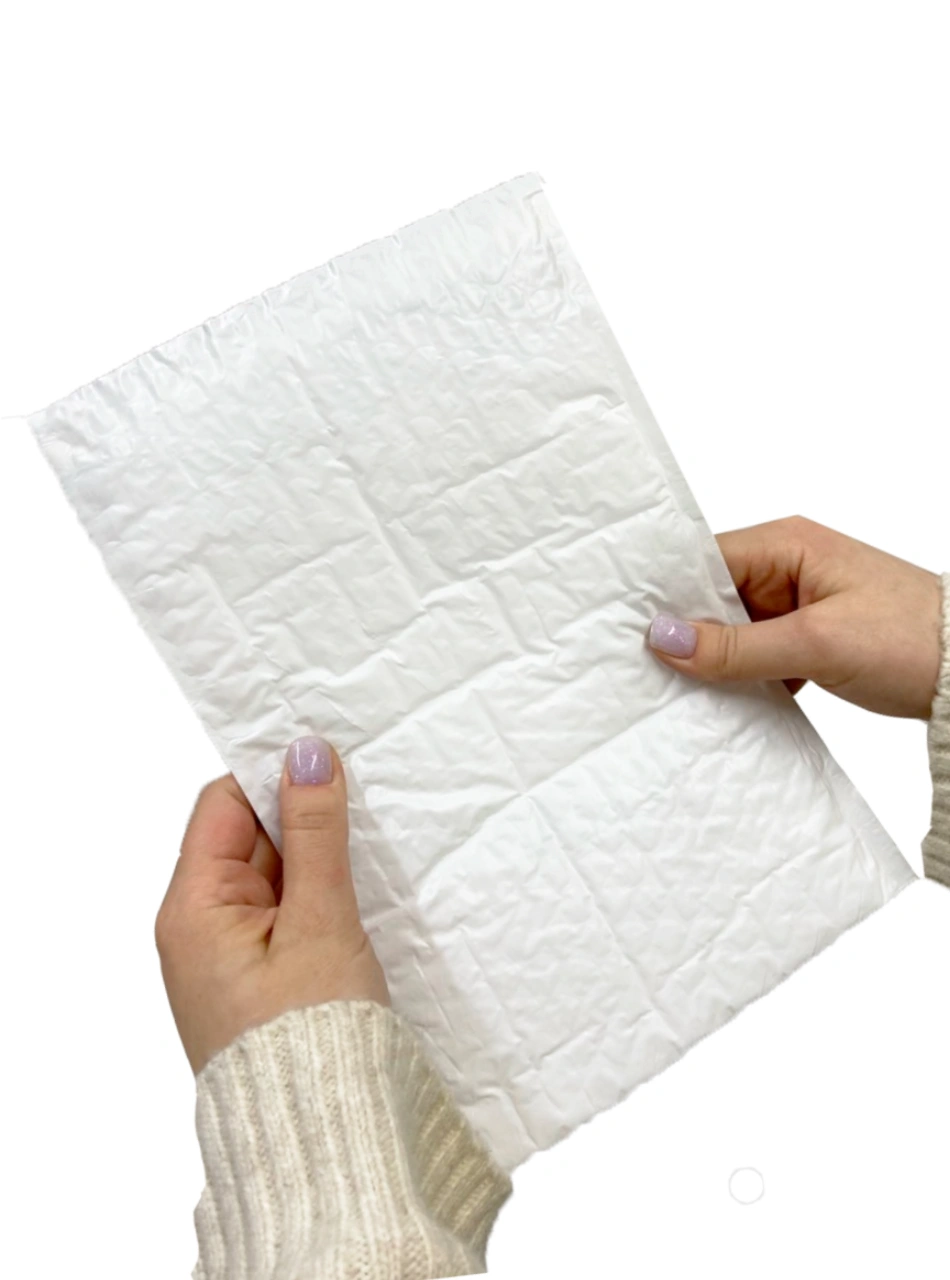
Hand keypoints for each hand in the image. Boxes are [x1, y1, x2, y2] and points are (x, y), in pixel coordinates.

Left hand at [155, 736, 388, 1074]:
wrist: (323, 1144)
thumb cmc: (312, 1040)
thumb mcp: (320, 920)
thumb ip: (316, 833)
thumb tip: (306, 752)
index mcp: (193, 909)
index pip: (223, 805)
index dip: (272, 775)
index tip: (329, 758)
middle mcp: (200, 929)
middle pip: (250, 838)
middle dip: (304, 818)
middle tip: (364, 800)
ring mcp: (231, 957)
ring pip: (275, 876)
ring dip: (318, 861)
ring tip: (370, 849)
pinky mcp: (262, 980)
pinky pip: (288, 914)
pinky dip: (321, 898)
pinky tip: (360, 895)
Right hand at [648, 515, 942, 718]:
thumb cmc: (911, 639)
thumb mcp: (815, 643)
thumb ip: (737, 646)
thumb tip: (666, 639)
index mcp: (786, 543)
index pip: (703, 561)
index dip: (667, 595)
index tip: (629, 631)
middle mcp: (788, 563)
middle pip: (712, 597)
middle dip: (689, 634)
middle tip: (650, 671)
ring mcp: (799, 600)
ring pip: (733, 629)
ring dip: (718, 660)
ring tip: (687, 692)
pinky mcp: (810, 635)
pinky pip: (758, 651)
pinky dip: (746, 676)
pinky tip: (732, 701)